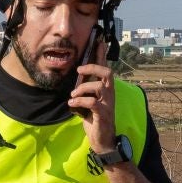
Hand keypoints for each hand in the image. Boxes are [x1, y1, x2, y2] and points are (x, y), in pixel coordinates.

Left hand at [67, 35, 118, 151]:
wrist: (102, 141)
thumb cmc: (95, 121)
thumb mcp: (88, 103)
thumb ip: (85, 92)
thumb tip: (75, 82)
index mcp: (106, 90)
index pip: (105, 69)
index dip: (102, 55)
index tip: (99, 41)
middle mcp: (110, 94)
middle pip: (107, 72)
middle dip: (93, 67)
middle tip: (79, 70)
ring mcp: (108, 104)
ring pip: (97, 87)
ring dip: (81, 89)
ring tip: (72, 96)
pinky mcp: (103, 115)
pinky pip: (92, 102)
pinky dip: (79, 102)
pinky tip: (72, 105)